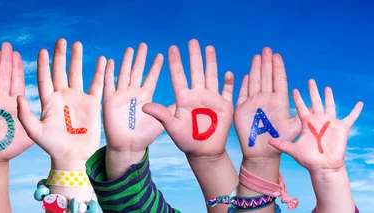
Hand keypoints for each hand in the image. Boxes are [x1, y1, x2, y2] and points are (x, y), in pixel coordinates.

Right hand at [0, 42, 32, 161]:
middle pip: (4, 77)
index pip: (16, 82)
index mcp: (14, 104)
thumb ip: (31, 118)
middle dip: (5, 61)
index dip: (17, 68)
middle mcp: (2, 101)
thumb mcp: (28, 133)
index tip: (18, 54)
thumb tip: (37, 104)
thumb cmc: (12, 147)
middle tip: (7, 45)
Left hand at [17, 39, 104, 168]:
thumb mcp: (35, 132)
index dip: (43, 64)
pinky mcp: (92, 104)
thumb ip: (26, 116)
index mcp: (48, 101)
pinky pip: (96, 84)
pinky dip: (99, 72)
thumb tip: (19, 97)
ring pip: (77, 74)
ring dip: (77, 59)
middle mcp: (62, 97)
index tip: (43, 50)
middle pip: (60, 71)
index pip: (44, 78)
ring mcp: (77, 99)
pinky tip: (101, 60)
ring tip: (77, 44)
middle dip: (60, 56)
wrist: (73, 157)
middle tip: (61, 40)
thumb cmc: (52, 147)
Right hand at [103, 43, 172, 152]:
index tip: (161, 54)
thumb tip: (185, 101)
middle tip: (144, 44)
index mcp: (145, 96)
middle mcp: (133, 93)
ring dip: (125, 61)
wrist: (129, 146)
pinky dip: (108, 72)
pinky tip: (109, 61)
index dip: (155, 66)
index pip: (151, 77)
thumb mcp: (162, 121)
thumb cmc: (145, 136)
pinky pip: (108, 84)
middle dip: (140, 58)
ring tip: (129, 49)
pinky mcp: (110, 100)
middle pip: (137, 71)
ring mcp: (121, 95)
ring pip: (123, 74)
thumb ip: (170, 110)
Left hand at [143, 39, 233, 157]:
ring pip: (211, 76)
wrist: (203, 152)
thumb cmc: (186, 140)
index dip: (176, 63)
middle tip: (192, 41)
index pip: (179, 76)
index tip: (172, 48)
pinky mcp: (224, 106)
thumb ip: (160, 114)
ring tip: (209, 48)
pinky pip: (228, 91)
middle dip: (194, 56)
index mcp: (184, 98)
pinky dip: (229, 83)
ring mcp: (212, 99)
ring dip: (211, 62)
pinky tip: (229, 73)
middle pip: (196, 71)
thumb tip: (144, 106)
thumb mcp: (172, 127)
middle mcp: (197, 95)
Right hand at [233, 47, 300, 159]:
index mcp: (278, 101)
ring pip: (255, 82)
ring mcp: (254, 103)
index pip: (278, 80)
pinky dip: (243, 84)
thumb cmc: (279, 141)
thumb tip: (311, 105)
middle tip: (267, 49)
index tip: (277, 55)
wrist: (263, 154)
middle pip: (266, 77)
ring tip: (257, 56)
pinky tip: (245, 75)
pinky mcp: (242, 109)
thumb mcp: (294, 127)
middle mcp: (266, 99)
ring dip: (256, 69)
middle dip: (266, 63)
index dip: (277, 67)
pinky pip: (242, 93)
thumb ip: (300, 116)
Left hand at [269, 79, 363, 171]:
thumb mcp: (293, 150)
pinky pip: (351, 117)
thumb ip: (282, 145)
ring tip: (327, 87)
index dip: (298, 99)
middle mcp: (318, 120)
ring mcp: (330, 123)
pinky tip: (360, 103)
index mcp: (307, 123)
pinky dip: (356, 111)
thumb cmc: (309, 160)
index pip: (301, 107)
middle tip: (310, 80)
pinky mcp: (342, 128)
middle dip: (312, 91)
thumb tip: (268, 141)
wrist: (324, 167)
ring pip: (330, 105)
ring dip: (329, 96)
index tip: (294, 89)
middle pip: (315, 102)